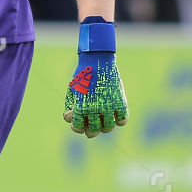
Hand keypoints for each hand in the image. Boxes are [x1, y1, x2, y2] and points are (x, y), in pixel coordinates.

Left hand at [64, 17, 127, 136]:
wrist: (97, 60)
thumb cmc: (83, 75)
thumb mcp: (72, 90)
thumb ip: (70, 105)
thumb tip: (68, 119)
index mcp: (80, 107)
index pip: (78, 128)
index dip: (78, 128)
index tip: (80, 124)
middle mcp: (94, 109)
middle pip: (93, 131)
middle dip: (91, 130)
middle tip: (92, 126)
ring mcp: (108, 106)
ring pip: (108, 128)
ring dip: (105, 127)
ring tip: (103, 120)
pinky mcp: (120, 102)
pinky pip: (123, 120)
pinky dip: (120, 120)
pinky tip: (115, 115)